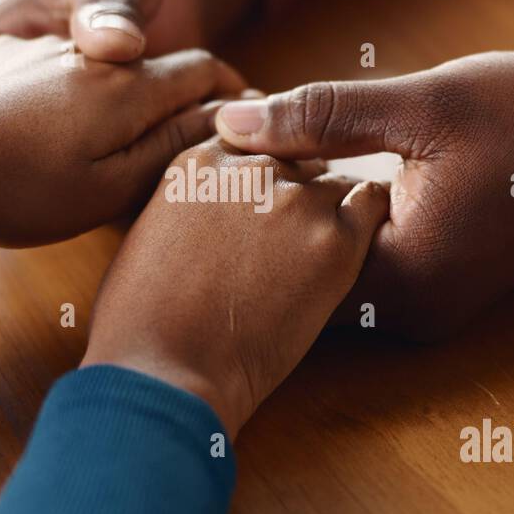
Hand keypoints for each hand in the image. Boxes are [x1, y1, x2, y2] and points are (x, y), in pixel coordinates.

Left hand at [0, 35, 246, 258]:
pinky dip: (80, 97)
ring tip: (115, 147)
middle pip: (158, 69)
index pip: (205, 71)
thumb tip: (220, 120)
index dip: (232, 93)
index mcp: (129, 87)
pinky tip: (55, 136)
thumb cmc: (19, 191)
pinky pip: (64, 72)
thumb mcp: (108, 188)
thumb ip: (168, 148)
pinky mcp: (7, 59)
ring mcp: (46, 52)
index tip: (244, 119)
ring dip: (129, 97)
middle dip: (183, 98)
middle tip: (186, 144)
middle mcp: (93, 57)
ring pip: (110, 70)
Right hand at [82, 138, 388, 435]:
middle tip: (287, 244)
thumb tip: (219, 210)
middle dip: (295, 196)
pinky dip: (366, 223)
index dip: (260, 179)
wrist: (163, 370)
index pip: (254, 143)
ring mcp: (295, 200)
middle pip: (297, 159)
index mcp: (201, 161)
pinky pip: (370, 206)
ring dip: (331, 213)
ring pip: (336, 182)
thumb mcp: (151, 233)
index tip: (259, 209)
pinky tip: (347, 255)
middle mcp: (250, 166)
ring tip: (313, 259)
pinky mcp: (334, 241)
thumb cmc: (143, 322)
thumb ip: (193, 201)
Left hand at [214, 51, 513, 338]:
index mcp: (402, 276)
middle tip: (234, 159)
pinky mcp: (433, 288)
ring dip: (299, 220)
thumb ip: (322, 116)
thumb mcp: (425, 104)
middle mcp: (408, 312)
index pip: (283, 260)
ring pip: (327, 271)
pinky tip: (319, 173)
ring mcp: (423, 306)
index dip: (242, 207)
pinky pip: (360, 265)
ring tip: (272, 162)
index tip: (218, 157)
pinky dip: (335, 224)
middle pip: (300, 275)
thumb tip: (228, 124)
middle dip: (264, 218)